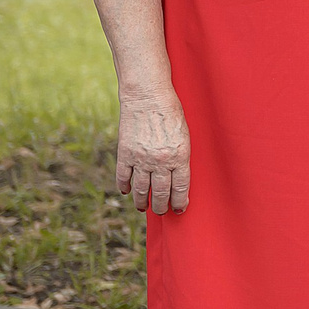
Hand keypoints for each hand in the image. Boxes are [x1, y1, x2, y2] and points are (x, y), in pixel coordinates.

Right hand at [114, 88, 190, 213]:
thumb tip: (176, 178)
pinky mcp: (125, 153)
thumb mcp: (184, 136)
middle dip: (160, 207)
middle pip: (160, 193)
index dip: (179, 202)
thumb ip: (180, 158)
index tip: (178, 209)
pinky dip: (125, 187)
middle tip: (160, 211)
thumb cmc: (171, 114)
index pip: (180, 188)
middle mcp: (160, 161)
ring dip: (142, 202)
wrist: (147, 97)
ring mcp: (141, 158)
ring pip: (141, 190)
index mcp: (180, 157)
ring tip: (143, 207)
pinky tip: (126, 192)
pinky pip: (124, 177)